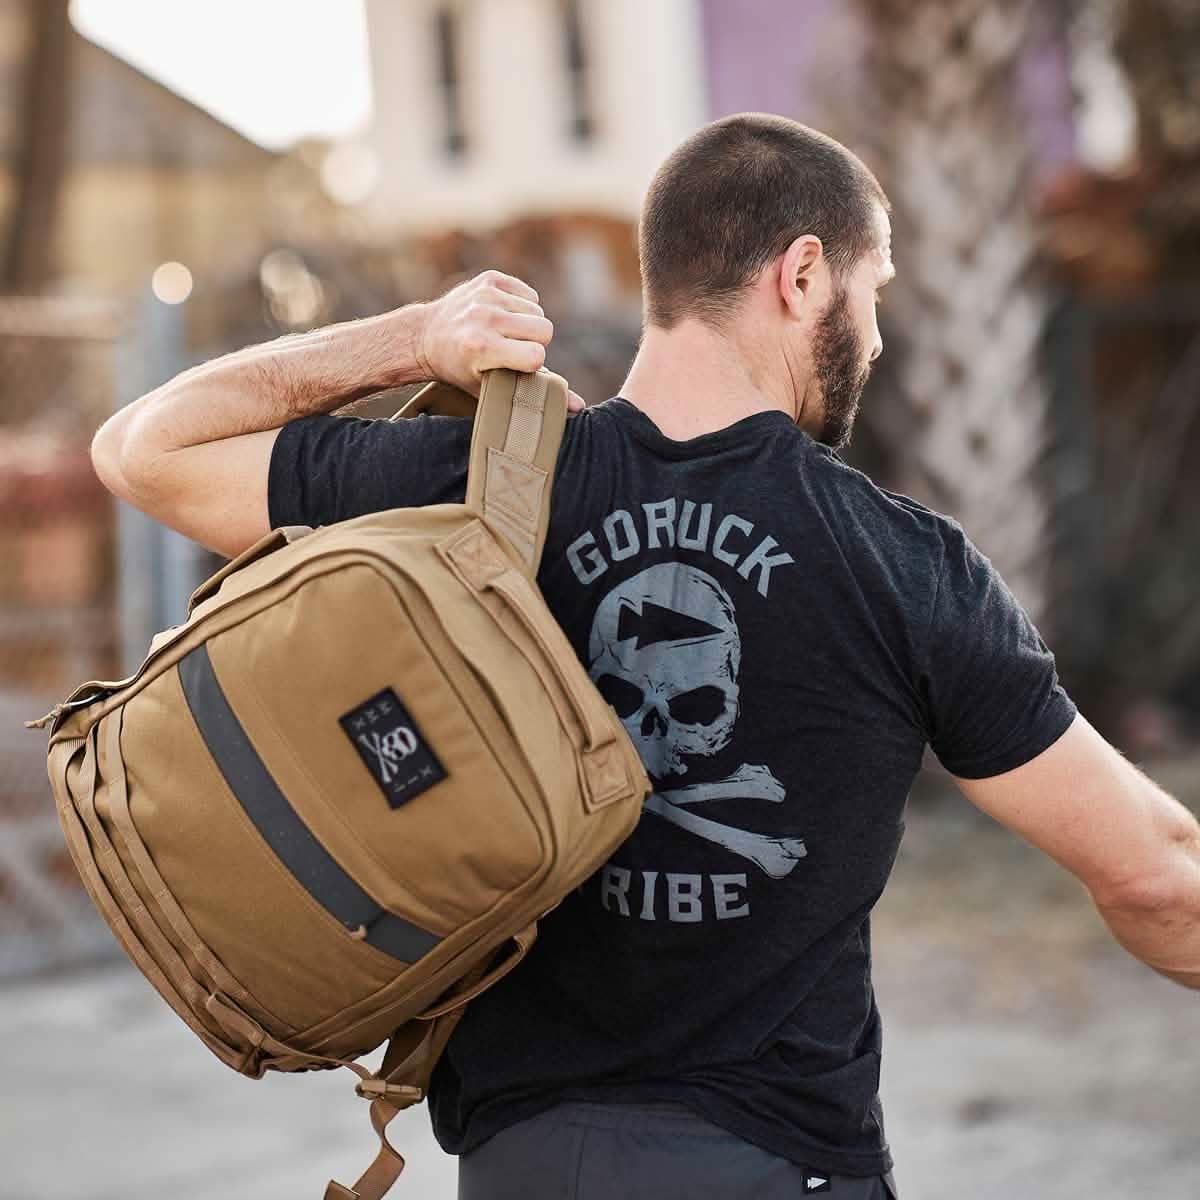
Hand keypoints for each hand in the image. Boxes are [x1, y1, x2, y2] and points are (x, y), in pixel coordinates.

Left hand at [416, 270, 584, 411]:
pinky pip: (528, 293)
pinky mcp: (489, 279)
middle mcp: (485, 318)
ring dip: (527, 324)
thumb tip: (579, 407)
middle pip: (545, 329)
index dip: (533, 363)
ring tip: (505, 333)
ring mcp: (486, 294)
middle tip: (514, 349)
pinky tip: (502, 316)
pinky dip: (521, 305)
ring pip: (538, 310)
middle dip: (535, 342)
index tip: (517, 366)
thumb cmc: (461, 370)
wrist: (424, 337)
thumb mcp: (491, 388)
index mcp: (483, 348)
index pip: (537, 355)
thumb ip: (535, 396)